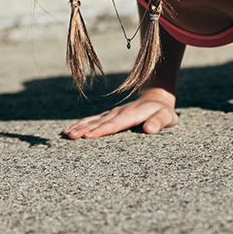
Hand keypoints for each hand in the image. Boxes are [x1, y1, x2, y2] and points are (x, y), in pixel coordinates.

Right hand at [62, 88, 177, 139]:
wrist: (157, 97)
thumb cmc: (163, 111)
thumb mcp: (166, 117)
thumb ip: (158, 122)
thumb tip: (149, 129)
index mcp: (131, 115)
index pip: (114, 125)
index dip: (101, 130)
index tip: (88, 136)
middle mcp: (118, 113)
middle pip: (99, 123)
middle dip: (84, 129)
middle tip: (70, 136)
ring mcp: (112, 113)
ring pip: (93, 120)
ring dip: (80, 126)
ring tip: (66, 134)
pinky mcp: (110, 115)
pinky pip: (93, 119)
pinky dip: (81, 123)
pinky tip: (71, 129)